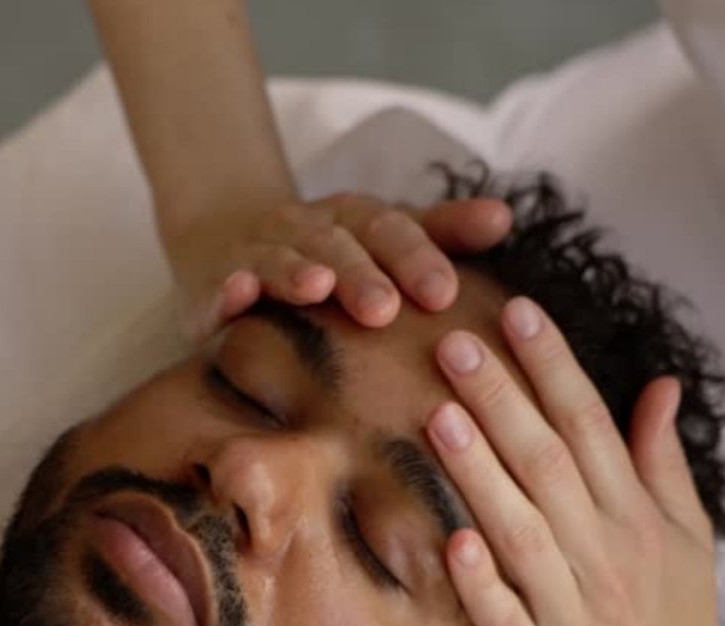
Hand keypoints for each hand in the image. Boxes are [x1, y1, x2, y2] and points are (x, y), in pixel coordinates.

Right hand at [168, 192, 511, 339]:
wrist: (231, 242)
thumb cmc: (331, 252)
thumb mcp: (387, 237)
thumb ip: (443, 231)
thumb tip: (505, 217)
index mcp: (357, 220)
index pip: (392, 231)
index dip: (416, 258)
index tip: (444, 292)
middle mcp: (310, 229)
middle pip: (340, 246)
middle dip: (362, 275)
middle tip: (386, 310)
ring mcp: (261, 252)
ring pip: (282, 259)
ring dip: (297, 273)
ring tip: (316, 288)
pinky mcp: (219, 283)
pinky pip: (223, 284)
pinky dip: (228, 288)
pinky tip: (237, 295)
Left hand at [423, 297, 724, 625]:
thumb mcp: (689, 538)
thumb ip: (664, 460)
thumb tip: (659, 381)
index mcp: (637, 520)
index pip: (591, 427)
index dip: (552, 367)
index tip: (515, 311)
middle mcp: (605, 558)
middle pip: (548, 466)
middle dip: (502, 400)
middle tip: (452, 341)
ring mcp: (572, 616)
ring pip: (521, 533)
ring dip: (481, 475)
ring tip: (440, 415)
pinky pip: (508, 622)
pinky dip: (485, 584)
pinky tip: (454, 541)